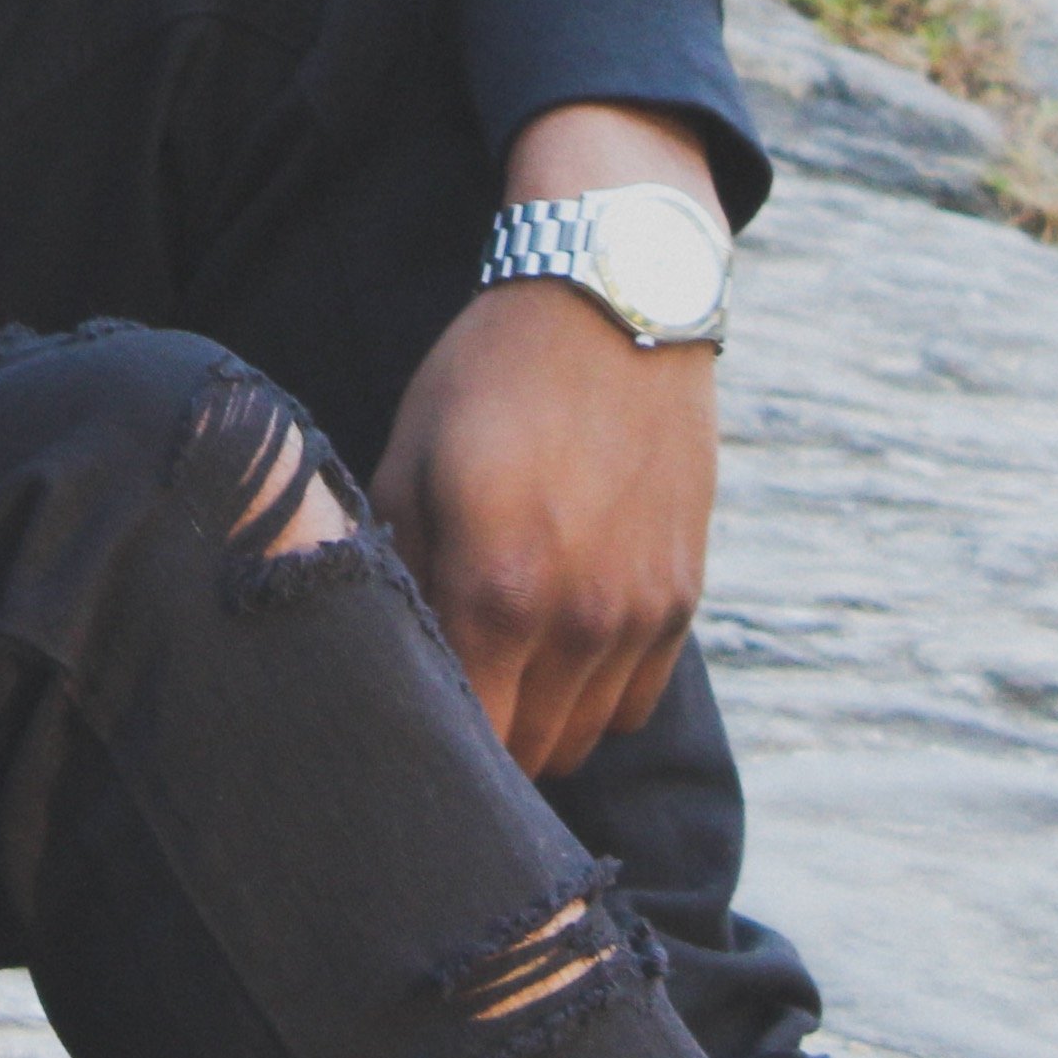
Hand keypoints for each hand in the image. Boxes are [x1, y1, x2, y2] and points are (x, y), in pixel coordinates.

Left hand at [368, 102, 726, 781]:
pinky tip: (560, 642)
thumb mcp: (410, 459)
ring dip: (538, 721)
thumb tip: (374, 648)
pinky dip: (594, 695)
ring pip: (582, 738)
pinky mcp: (683, 599)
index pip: (463, 735)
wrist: (616, 303)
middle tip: (444, 695)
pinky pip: (633, 701)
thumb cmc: (490, 376)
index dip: (425, 740)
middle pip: (525, 754)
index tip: (398, 722)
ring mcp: (641, 616)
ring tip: (501, 666)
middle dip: (480, 740)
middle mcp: (580, 620)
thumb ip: (393, 568)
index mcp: (497, 588)